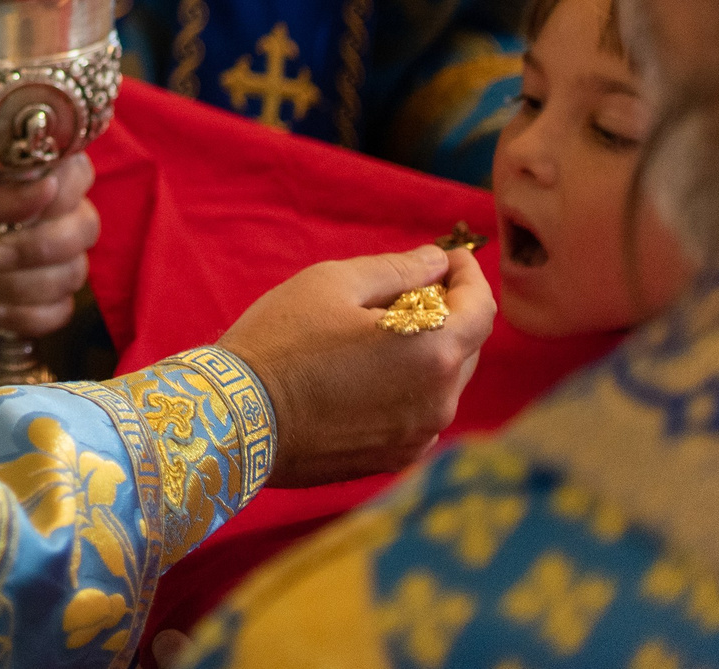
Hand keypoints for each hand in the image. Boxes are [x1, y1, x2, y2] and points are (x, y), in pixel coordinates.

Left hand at [0, 153, 98, 353]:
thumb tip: (48, 186)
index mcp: (27, 180)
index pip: (77, 172)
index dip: (62, 193)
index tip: (28, 209)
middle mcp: (50, 218)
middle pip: (85, 227)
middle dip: (38, 248)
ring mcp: (52, 263)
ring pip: (73, 274)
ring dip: (19, 286)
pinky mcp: (47, 304)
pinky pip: (61, 312)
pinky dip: (22, 316)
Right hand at [216, 244, 492, 488]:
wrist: (236, 417)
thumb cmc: (282, 340)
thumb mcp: (334, 283)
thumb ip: (398, 269)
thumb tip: (436, 262)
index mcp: (432, 352)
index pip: (482, 308)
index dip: (469, 276)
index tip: (450, 258)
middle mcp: (439, 401)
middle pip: (467, 347)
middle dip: (449, 313)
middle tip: (408, 290)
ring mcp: (417, 437)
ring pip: (443, 383)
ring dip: (428, 352)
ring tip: (380, 333)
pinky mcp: (393, 459)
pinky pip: (419, 413)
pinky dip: (409, 387)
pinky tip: (368, 373)